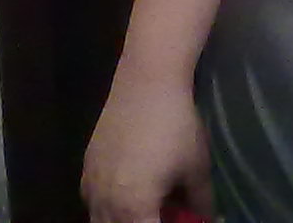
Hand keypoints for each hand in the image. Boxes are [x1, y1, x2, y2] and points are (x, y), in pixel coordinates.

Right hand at [82, 71, 214, 222]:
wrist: (146, 84)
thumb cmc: (176, 126)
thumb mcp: (196, 169)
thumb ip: (200, 203)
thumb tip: (207, 218)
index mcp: (134, 209)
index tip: (177, 219)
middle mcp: (105, 203)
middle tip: (164, 213)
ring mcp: (91, 186)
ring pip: (100, 221)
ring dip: (123, 220)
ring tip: (148, 208)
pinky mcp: (85, 169)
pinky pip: (92, 203)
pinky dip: (108, 209)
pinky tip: (128, 195)